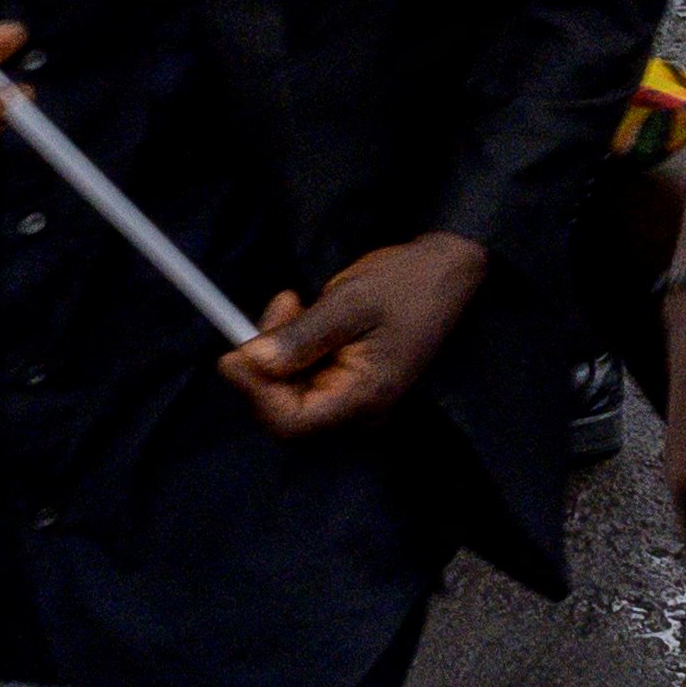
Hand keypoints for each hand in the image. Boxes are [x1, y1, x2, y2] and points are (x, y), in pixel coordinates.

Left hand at [226, 234, 488, 438]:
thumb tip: (252, 363)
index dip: (256, 393)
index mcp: (365, 395)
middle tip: (277, 307)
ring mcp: (356, 391)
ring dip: (279, 348)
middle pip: (288, 406)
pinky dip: (294, 345)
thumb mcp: (352, 301)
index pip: (292, 420)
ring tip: (292, 300)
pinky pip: (306, 372)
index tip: (234, 354)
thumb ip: (303, 336)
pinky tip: (303, 310)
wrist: (451, 265)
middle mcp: (359, 404)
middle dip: (266, 362)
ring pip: (292, 388)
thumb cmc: (409, 282)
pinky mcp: (352, 374)